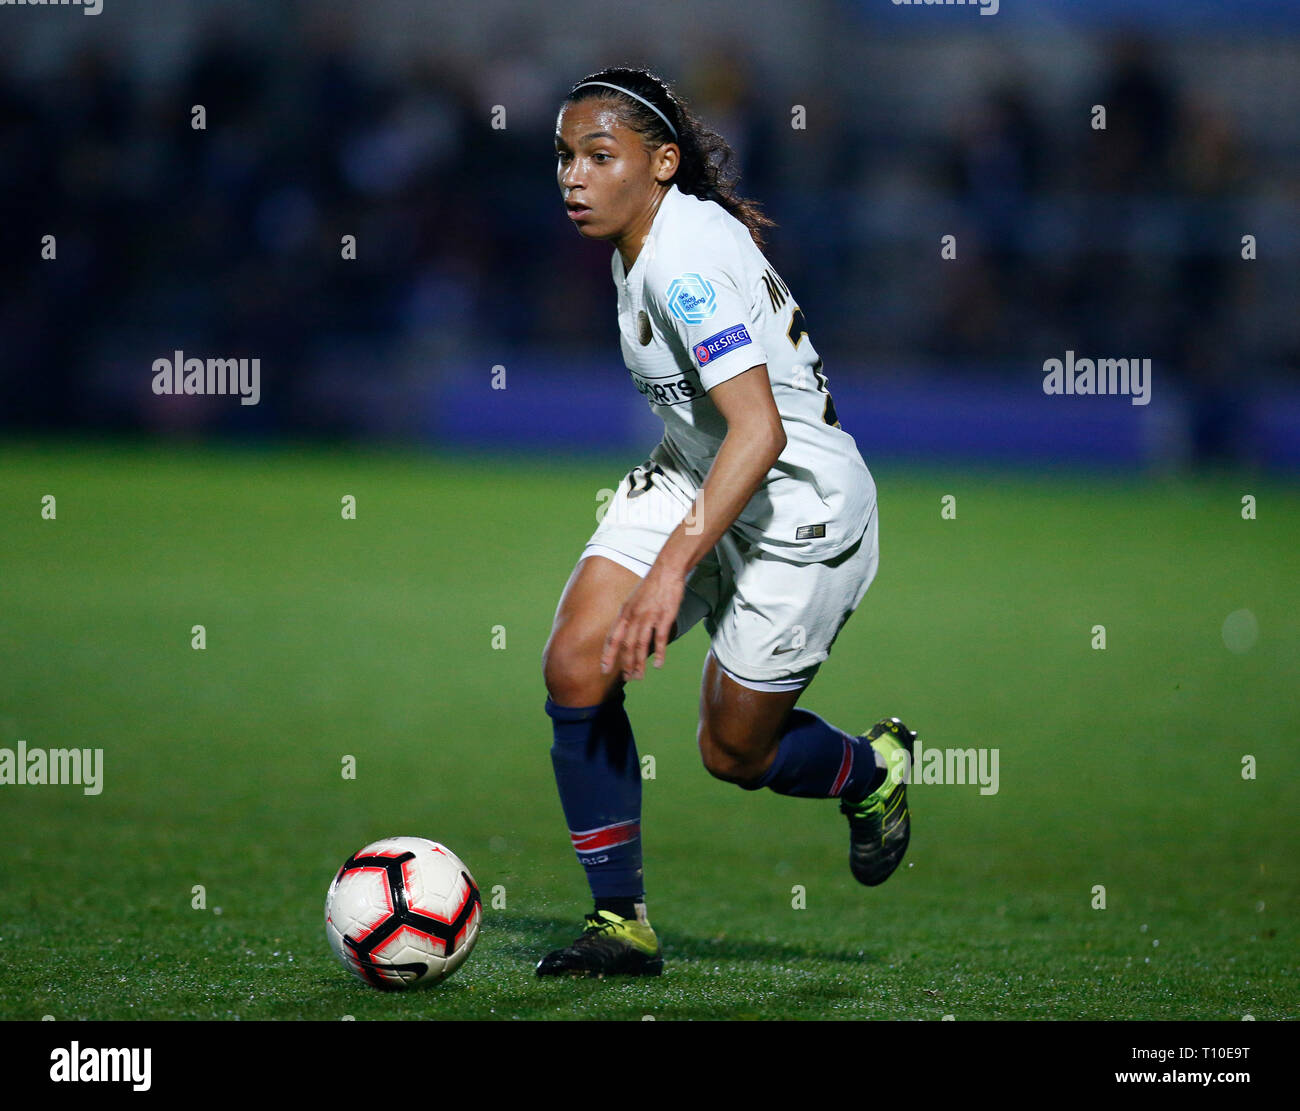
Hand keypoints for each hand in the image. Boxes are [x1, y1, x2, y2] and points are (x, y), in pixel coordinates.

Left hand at [600, 565, 684, 680]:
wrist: (666, 570)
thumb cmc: (651, 587)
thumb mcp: (634, 601)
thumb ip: (629, 617)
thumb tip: (626, 633)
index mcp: (624, 613)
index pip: (613, 637)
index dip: (608, 654)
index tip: (604, 668)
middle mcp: (633, 616)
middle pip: (626, 645)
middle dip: (625, 664)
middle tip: (627, 678)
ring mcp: (648, 617)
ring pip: (640, 645)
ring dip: (639, 663)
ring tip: (638, 676)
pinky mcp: (664, 616)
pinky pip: (659, 638)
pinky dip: (659, 653)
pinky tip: (659, 665)